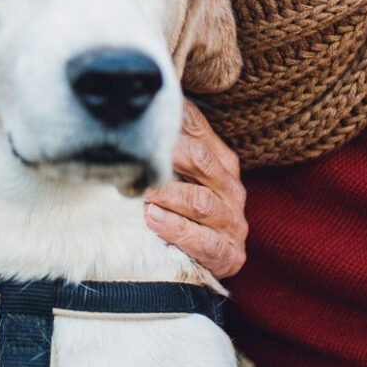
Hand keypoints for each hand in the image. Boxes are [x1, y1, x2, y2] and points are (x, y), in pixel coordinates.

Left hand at [144, 100, 246, 278]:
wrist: (201, 262)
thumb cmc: (181, 209)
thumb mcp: (176, 172)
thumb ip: (165, 142)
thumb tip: (141, 103)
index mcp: (221, 160)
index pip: (196, 127)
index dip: (169, 119)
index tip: (139, 115)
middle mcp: (232, 188)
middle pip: (199, 159)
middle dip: (164, 157)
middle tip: (133, 158)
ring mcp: (233, 222)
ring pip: (201, 201)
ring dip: (167, 195)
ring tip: (140, 194)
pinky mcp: (229, 254)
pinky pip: (204, 240)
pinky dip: (176, 229)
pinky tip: (153, 219)